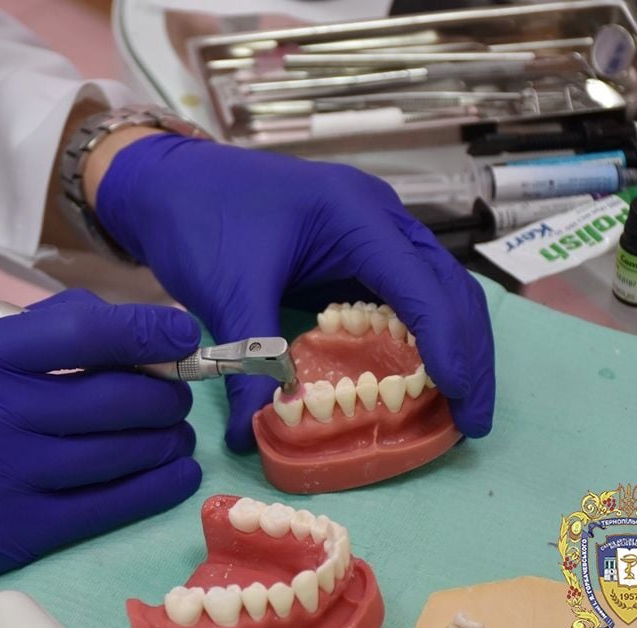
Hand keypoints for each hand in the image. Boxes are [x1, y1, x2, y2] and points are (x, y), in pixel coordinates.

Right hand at [0, 289, 201, 597]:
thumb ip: (34, 333)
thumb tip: (121, 325)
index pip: (81, 333)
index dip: (145, 331)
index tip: (182, 332)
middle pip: (111, 399)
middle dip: (164, 394)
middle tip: (177, 394)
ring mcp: (0, 481)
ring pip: (115, 455)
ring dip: (165, 440)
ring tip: (176, 433)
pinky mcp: (10, 536)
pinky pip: (103, 509)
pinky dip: (153, 489)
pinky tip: (174, 475)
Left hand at [93, 133, 493, 450]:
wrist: (163, 180)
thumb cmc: (198, 217)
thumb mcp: (225, 290)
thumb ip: (247, 361)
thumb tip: (248, 437)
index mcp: (355, 215)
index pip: (424, 286)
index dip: (450, 346)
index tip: (461, 403)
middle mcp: (377, 217)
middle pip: (448, 286)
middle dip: (469, 352)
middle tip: (472, 420)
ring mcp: (369, 230)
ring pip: (434, 289)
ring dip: (452, 343)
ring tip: (457, 406)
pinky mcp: (352, 249)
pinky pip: (402, 293)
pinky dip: (418, 335)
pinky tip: (415, 376)